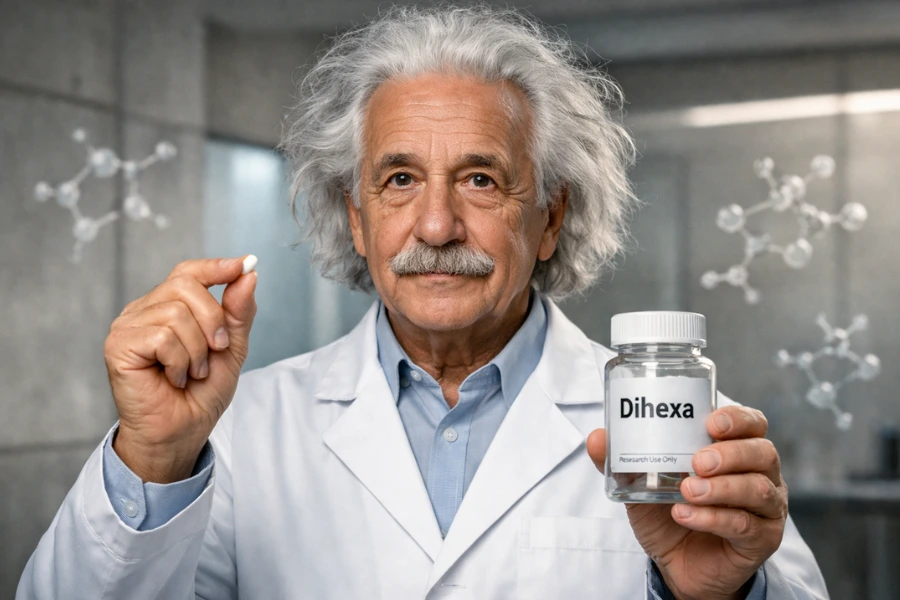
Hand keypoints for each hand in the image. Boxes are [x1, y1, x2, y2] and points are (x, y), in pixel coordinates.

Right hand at [104, 257, 257, 482]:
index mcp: (168, 306)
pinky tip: (174, 378)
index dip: (215, 267)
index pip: (188, 272)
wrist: (183, 431)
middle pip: (185, 286)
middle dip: (213, 321)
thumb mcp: (232, 347)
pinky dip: (180, 362)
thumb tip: (248, 274)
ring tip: (192, 372)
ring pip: (176, 314)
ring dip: (197, 350)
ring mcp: (128, 326)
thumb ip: (238, 311)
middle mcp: (144, 310)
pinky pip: (162, 337)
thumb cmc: (201, 393)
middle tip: (216, 351)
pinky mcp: (119, 346)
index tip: (242, 265)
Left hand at [587, 406, 787, 599]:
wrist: (678, 565)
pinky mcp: (761, 539)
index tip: (711, 422)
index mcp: (736, 450)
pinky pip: (744, 525)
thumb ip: (622, 461)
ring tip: (687, 491)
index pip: (752, 423)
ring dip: (721, 488)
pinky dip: (713, 518)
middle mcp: (760, 474)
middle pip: (763, 452)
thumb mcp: (641, 485)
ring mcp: (766, 508)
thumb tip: (597, 438)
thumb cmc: (668, 514)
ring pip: (758, 488)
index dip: (737, 419)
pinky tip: (685, 515)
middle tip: (698, 462)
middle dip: (730, 453)